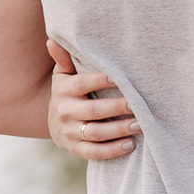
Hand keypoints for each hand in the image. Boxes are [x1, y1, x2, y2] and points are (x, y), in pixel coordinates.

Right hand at [46, 39, 140, 160]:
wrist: (54, 123)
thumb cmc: (68, 92)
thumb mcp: (64, 75)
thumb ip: (65, 59)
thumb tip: (53, 40)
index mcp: (64, 90)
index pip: (84, 83)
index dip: (103, 80)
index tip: (123, 78)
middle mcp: (65, 111)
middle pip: (93, 110)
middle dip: (117, 108)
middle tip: (139, 104)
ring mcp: (69, 132)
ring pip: (95, 133)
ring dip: (119, 130)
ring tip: (140, 124)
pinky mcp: (75, 149)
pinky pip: (94, 153)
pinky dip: (112, 150)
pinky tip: (131, 145)